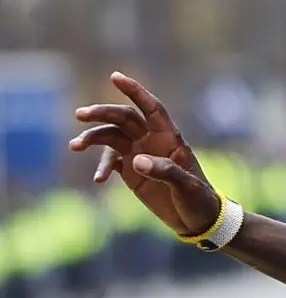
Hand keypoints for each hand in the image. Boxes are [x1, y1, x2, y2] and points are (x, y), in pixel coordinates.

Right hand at [68, 73, 219, 236]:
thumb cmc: (199, 200)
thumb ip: (165, 171)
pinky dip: (102, 167)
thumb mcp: (186, 186)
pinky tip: (98, 180)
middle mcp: (152, 141)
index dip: (135, 91)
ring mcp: (140, 155)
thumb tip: (136, 161)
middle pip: (123, 118)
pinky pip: (111, 161)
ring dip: (92, 138)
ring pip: (111, 136)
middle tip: (80, 115)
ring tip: (74, 146)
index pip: (151, 108)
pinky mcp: (132, 172)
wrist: (198, 220)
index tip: (115, 76)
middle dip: (102, 113)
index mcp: (170, 138)